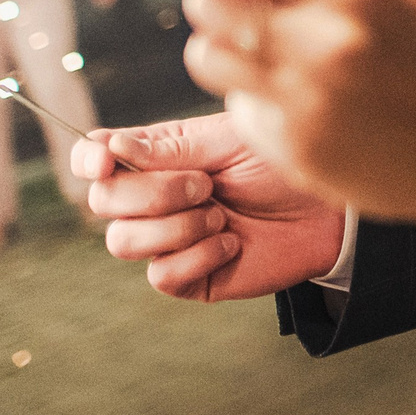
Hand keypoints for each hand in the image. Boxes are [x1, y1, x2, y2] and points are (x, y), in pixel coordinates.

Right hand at [74, 112, 345, 301]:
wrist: (327, 208)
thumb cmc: (281, 162)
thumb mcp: (230, 140)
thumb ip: (171, 147)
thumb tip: (108, 145)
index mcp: (156, 156)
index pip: (93, 159)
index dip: (88, 161)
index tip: (106, 162)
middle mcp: (151, 198)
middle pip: (102, 202)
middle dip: (152, 193)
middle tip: (207, 184)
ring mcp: (166, 239)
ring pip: (123, 242)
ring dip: (176, 226)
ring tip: (222, 213)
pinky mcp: (187, 276)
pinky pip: (161, 275)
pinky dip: (197, 255)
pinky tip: (232, 242)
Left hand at [165, 0, 415, 226]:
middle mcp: (323, 41)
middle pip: (206, 0)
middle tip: (248, 7)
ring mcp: (305, 101)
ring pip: (204, 55)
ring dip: (227, 48)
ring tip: (273, 54)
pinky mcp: (295, 150)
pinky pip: (237, 106)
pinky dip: (257, 99)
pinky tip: (304, 102)